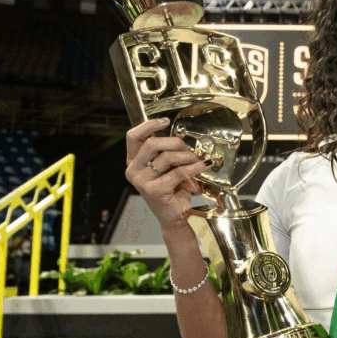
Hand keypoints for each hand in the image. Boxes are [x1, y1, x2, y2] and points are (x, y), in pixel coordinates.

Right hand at [124, 118, 210, 232]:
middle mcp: (133, 171)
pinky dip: (194, 167)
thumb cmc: (171, 190)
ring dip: (187, 156)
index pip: (133, 136)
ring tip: (197, 160)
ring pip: (167, 157)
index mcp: (133, 161)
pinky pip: (178, 172)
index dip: (149, 125)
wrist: (174, 216)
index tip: (165, 121)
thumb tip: (180, 137)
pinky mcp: (154, 190)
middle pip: (152, 144)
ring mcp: (142, 182)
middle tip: (188, 148)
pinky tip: (203, 165)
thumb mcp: (166, 167)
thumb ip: (165, 152)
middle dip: (175, 142)